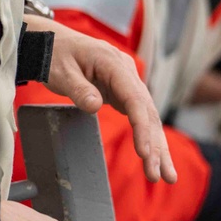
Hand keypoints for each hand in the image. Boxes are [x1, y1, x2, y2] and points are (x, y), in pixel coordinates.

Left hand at [25, 15, 175, 183]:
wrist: (53, 43)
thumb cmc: (55, 55)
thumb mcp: (61, 71)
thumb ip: (78, 89)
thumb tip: (94, 106)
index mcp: (113, 62)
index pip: (134, 99)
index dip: (141, 127)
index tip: (144, 153)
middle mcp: (127, 71)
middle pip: (148, 111)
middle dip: (156, 146)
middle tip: (161, 176)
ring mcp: (128, 82)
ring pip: (149, 117)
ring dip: (158, 147)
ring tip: (167, 177)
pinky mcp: (124, 91)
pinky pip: (140, 117)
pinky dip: (147, 138)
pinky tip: (155, 159)